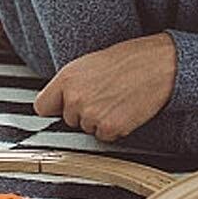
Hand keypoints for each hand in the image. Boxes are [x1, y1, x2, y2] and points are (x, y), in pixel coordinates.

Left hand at [33, 33, 176, 142]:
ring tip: (116, 99)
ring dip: (100, 120)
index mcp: (66, 79)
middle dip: (83, 112)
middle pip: (69, 120)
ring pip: (87, 129)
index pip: (42, 106)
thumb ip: (69, 84)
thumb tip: (59, 102)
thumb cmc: (125, 61)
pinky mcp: (109, 128)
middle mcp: (74, 98)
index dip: (54, 107)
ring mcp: (91, 114)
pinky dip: (115, 128)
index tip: (61, 107)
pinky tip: (124, 110)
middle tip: (103, 95)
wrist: (155, 65)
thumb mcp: (87, 64)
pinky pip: (105, 137)